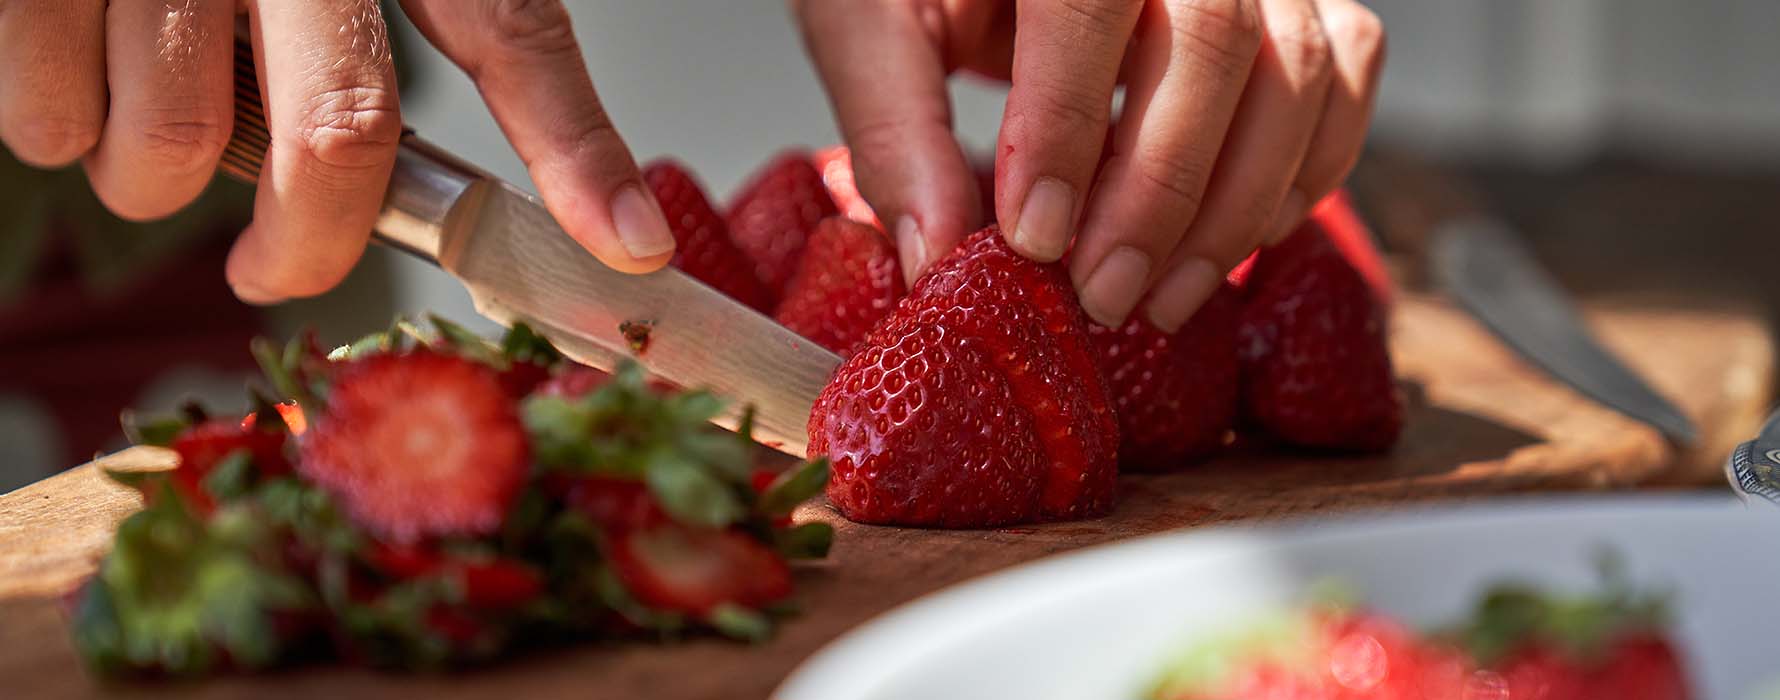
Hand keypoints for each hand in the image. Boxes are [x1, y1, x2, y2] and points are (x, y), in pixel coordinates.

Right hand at [0, 0, 676, 303]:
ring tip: (158, 126)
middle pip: (336, 135)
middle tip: (277, 267)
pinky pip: (45, 116)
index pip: (514, 31)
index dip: (577, 153)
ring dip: (155, 181)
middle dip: (307, 245)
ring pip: (170, 145)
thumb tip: (545, 182)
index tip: (625, 250)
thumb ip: (446, 18)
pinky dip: (59, 130)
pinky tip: (81, 78)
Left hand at [793, 0, 1383, 330]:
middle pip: (1218, 40)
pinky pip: (1344, 76)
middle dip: (1162, 190)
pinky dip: (1302, 173)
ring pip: (1298, 69)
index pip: (1087, 3)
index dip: (1067, 128)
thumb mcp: (867, 23)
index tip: (1033, 241)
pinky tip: (1227, 245)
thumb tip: (936, 259)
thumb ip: (893, 130)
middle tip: (1101, 296)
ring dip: (1238, 206)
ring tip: (1157, 301)